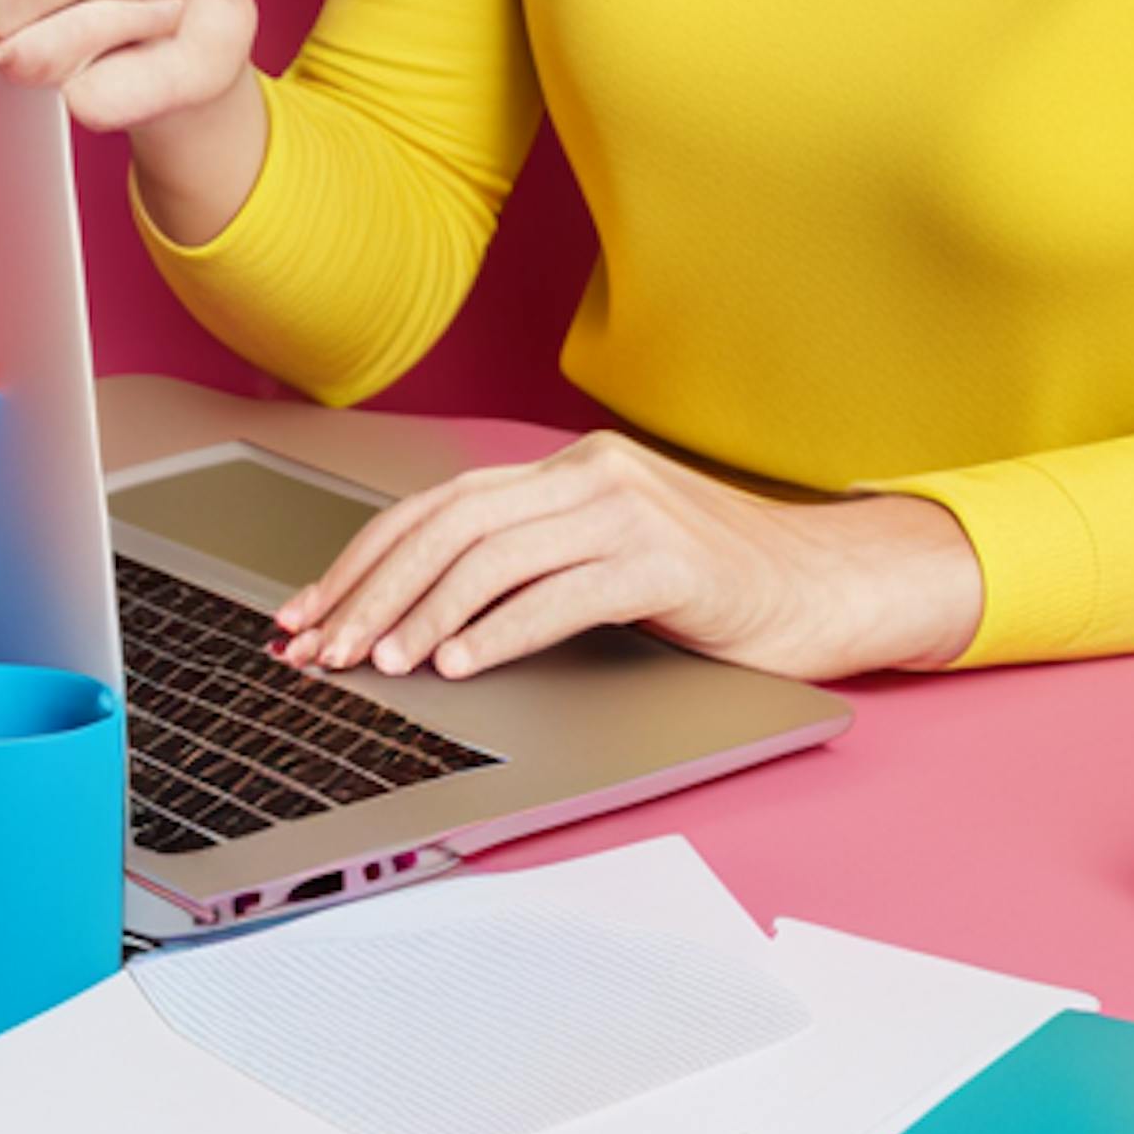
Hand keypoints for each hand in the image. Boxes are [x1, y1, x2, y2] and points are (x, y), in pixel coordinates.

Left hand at [270, 433, 984, 685]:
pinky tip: (458, 665)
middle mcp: (592, 473)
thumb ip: (531, 561)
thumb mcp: (608, 556)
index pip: (438, 507)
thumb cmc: (713, 585)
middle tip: (323, 649)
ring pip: (492, 555)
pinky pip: (559, 594)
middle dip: (372, 591)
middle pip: (449, 525)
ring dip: (421, 614)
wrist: (824, 585)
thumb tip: (412, 613)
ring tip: (378, 664)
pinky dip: (497, 632)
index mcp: (570, 468)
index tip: (308, 615)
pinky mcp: (664, 560)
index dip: (362, 560)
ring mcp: (630, 510)